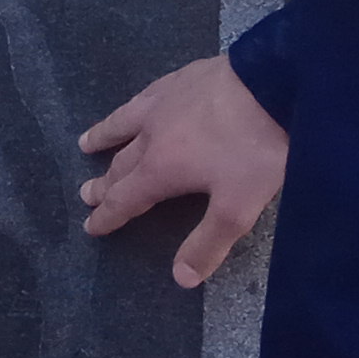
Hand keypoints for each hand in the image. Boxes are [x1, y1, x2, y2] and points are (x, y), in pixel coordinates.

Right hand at [77, 52, 289, 286]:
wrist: (273, 83)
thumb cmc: (255, 150)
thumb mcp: (238, 208)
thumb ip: (208, 243)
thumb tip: (179, 278)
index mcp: (161, 169)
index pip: (124, 199)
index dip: (107, 216)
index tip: (90, 226)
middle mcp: (151, 135)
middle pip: (120, 165)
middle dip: (103, 184)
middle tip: (85, 194)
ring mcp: (162, 103)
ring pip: (123, 124)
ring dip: (103, 137)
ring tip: (85, 143)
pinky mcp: (178, 79)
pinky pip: (143, 96)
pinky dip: (130, 108)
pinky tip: (136, 104)